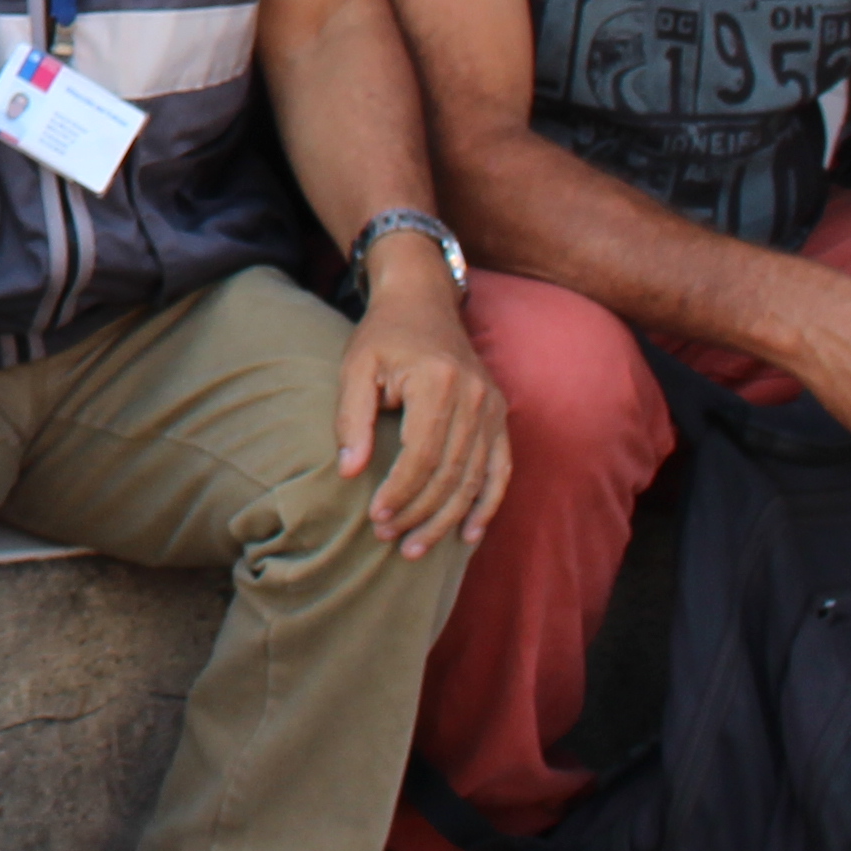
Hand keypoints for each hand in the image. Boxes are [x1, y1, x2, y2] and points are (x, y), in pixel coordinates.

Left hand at [330, 264, 506, 557]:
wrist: (422, 302)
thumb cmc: (383, 336)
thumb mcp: (355, 367)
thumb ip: (351, 419)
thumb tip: (349, 473)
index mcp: (439, 382)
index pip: (423, 454)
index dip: (400, 492)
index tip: (376, 518)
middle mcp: (475, 396)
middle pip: (451, 473)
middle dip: (420, 513)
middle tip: (391, 540)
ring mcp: (493, 407)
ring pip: (475, 478)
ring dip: (447, 519)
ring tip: (417, 547)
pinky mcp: (500, 416)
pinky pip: (501, 468)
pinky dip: (488, 504)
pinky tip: (470, 534)